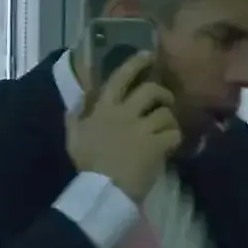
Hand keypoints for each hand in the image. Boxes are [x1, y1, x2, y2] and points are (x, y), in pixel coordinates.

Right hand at [66, 51, 181, 202]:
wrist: (101, 190)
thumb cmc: (86, 165)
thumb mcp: (73, 139)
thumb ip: (74, 120)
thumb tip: (72, 106)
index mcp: (103, 110)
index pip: (120, 78)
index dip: (136, 64)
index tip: (148, 57)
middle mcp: (123, 114)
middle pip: (150, 90)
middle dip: (162, 93)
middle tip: (165, 101)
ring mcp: (141, 129)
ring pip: (165, 113)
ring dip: (169, 120)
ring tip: (168, 129)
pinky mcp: (155, 145)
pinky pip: (173, 134)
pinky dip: (175, 138)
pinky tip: (171, 145)